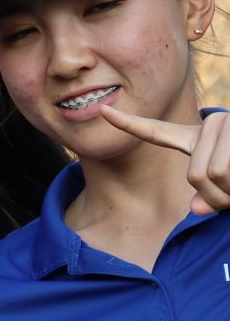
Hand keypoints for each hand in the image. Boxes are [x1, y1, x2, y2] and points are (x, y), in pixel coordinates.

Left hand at [100, 103, 229, 213]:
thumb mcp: (226, 188)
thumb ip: (208, 198)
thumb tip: (196, 209)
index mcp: (197, 137)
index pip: (156, 132)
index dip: (127, 124)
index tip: (103, 111)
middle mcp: (210, 124)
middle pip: (194, 176)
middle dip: (216, 194)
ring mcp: (225, 123)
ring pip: (210, 175)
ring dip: (229, 191)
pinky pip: (223, 172)